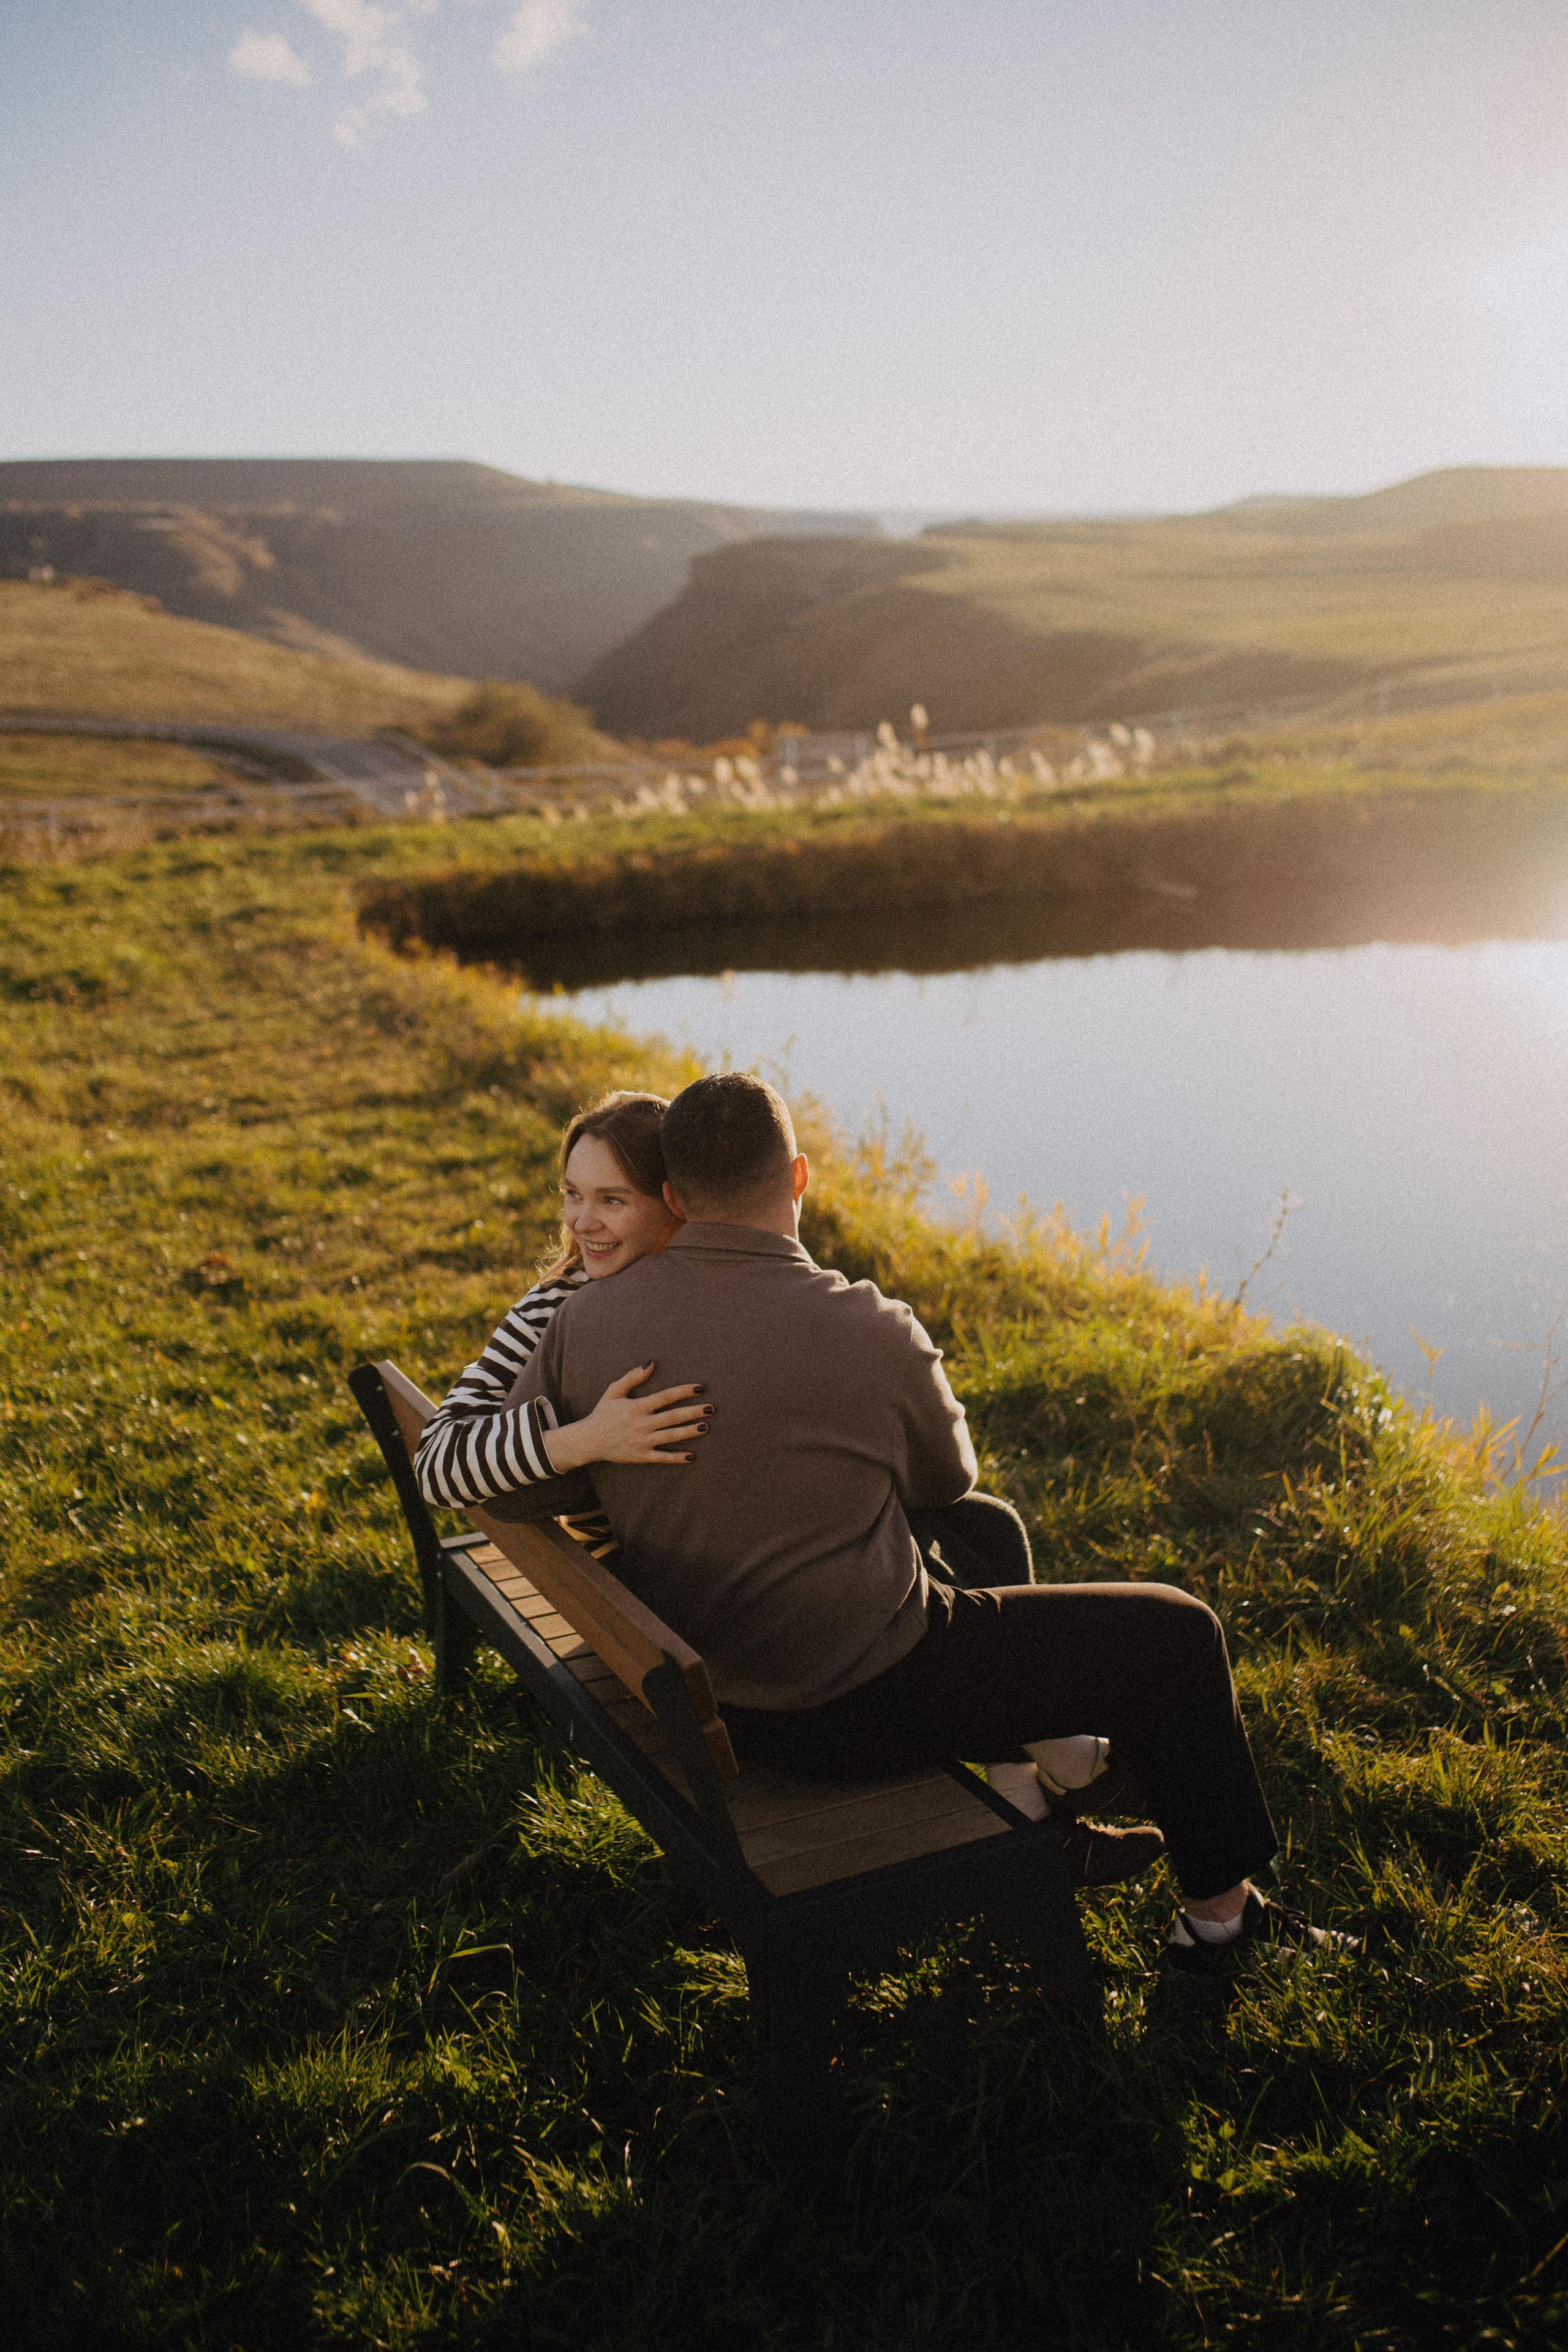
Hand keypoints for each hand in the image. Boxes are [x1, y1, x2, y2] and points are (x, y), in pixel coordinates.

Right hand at [541, 1365, 710, 1472]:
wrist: (588, 1441)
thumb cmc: (602, 1413)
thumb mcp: (614, 1391)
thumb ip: (633, 1377)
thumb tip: (651, 1362)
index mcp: (637, 1407)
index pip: (665, 1397)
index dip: (684, 1392)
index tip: (700, 1388)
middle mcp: (642, 1424)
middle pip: (673, 1417)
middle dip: (693, 1412)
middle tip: (711, 1408)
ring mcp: (642, 1441)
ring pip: (671, 1436)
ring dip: (689, 1432)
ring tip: (706, 1426)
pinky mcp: (641, 1456)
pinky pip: (662, 1458)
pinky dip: (677, 1458)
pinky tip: (692, 1456)